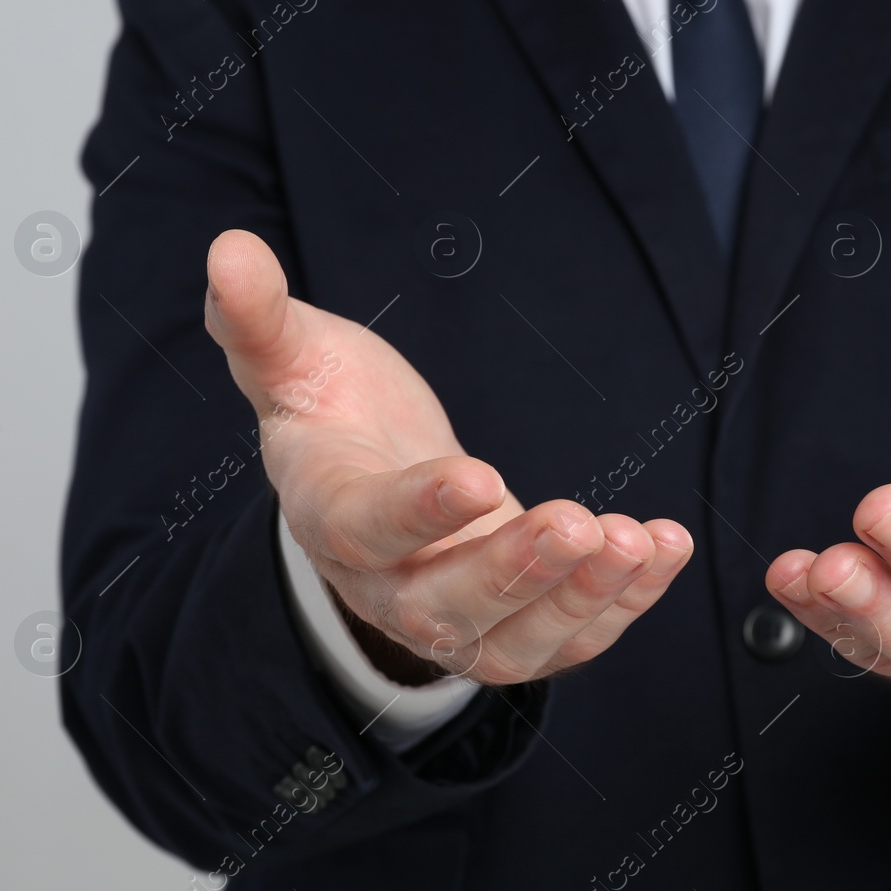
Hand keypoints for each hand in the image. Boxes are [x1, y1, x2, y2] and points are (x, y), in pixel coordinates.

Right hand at [204, 230, 692, 686]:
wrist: (366, 479)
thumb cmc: (332, 413)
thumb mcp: (293, 360)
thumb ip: (259, 318)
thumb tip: (227, 248)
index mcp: (330, 515)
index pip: (367, 528)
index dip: (420, 510)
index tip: (479, 474)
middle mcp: (387, 586)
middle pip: (445, 608)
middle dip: (517, 571)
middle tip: (581, 523)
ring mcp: (451, 618)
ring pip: (512, 642)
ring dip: (580, 598)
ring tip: (636, 542)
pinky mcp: (510, 626)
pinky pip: (565, 641)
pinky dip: (619, 605)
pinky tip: (663, 552)